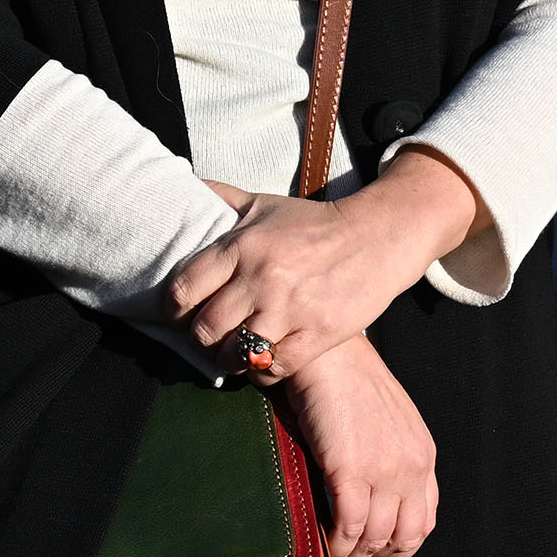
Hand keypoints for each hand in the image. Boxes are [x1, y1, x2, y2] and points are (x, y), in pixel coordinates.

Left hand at [169, 149, 485, 380]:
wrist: (381, 235)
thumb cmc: (316, 223)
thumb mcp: (265, 204)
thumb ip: (222, 198)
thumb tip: (184, 185)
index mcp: (244, 246)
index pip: (183, 290)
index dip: (176, 309)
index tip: (185, 312)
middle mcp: (263, 278)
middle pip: (205, 329)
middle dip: (203, 338)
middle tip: (212, 337)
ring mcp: (291, 309)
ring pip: (235, 355)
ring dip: (230, 359)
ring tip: (236, 353)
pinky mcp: (318, 334)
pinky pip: (272, 369)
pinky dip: (263, 371)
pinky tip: (266, 360)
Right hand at [272, 336, 438, 556]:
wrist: (328, 355)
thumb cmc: (349, 385)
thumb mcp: (386, 425)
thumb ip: (388, 460)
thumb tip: (368, 501)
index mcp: (423, 454)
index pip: (425, 518)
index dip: (404, 548)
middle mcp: (412, 465)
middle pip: (407, 536)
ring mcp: (384, 470)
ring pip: (376, 538)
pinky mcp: (351, 470)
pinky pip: (348, 527)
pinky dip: (335, 546)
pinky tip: (323, 550)